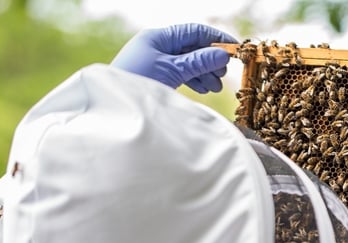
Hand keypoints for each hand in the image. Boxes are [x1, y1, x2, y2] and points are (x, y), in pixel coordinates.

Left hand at [111, 23, 237, 92]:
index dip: (216, 38)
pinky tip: (203, 88)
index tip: (234, 49)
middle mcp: (157, 46)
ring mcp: (155, 62)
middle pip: (192, 48)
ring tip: (215, 87)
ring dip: (204, 73)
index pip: (194, 32)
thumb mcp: (172, 70)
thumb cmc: (138, 81)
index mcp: (159, 37)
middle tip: (223, 74)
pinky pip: (180, 74)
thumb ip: (199, 62)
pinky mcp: (155, 77)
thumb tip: (223, 54)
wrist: (113, 105)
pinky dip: (193, 80)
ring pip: (187, 63)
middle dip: (210, 60)